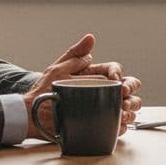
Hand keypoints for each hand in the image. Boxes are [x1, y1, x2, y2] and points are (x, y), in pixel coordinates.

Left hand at [24, 34, 143, 137]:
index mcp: (94, 76)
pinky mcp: (101, 124)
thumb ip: (75, 53)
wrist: (34, 115)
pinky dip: (123, 125)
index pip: (116, 70)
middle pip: (128, 88)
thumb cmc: (44, 90)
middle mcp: (102, 91)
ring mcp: (103, 108)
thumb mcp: (57, 68)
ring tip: (122, 112)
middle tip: (123, 97)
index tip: (116, 80)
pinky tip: (118, 123)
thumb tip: (90, 38)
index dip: (119, 74)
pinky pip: (119, 126)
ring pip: (128, 107)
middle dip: (131, 91)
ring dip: (130, 108)